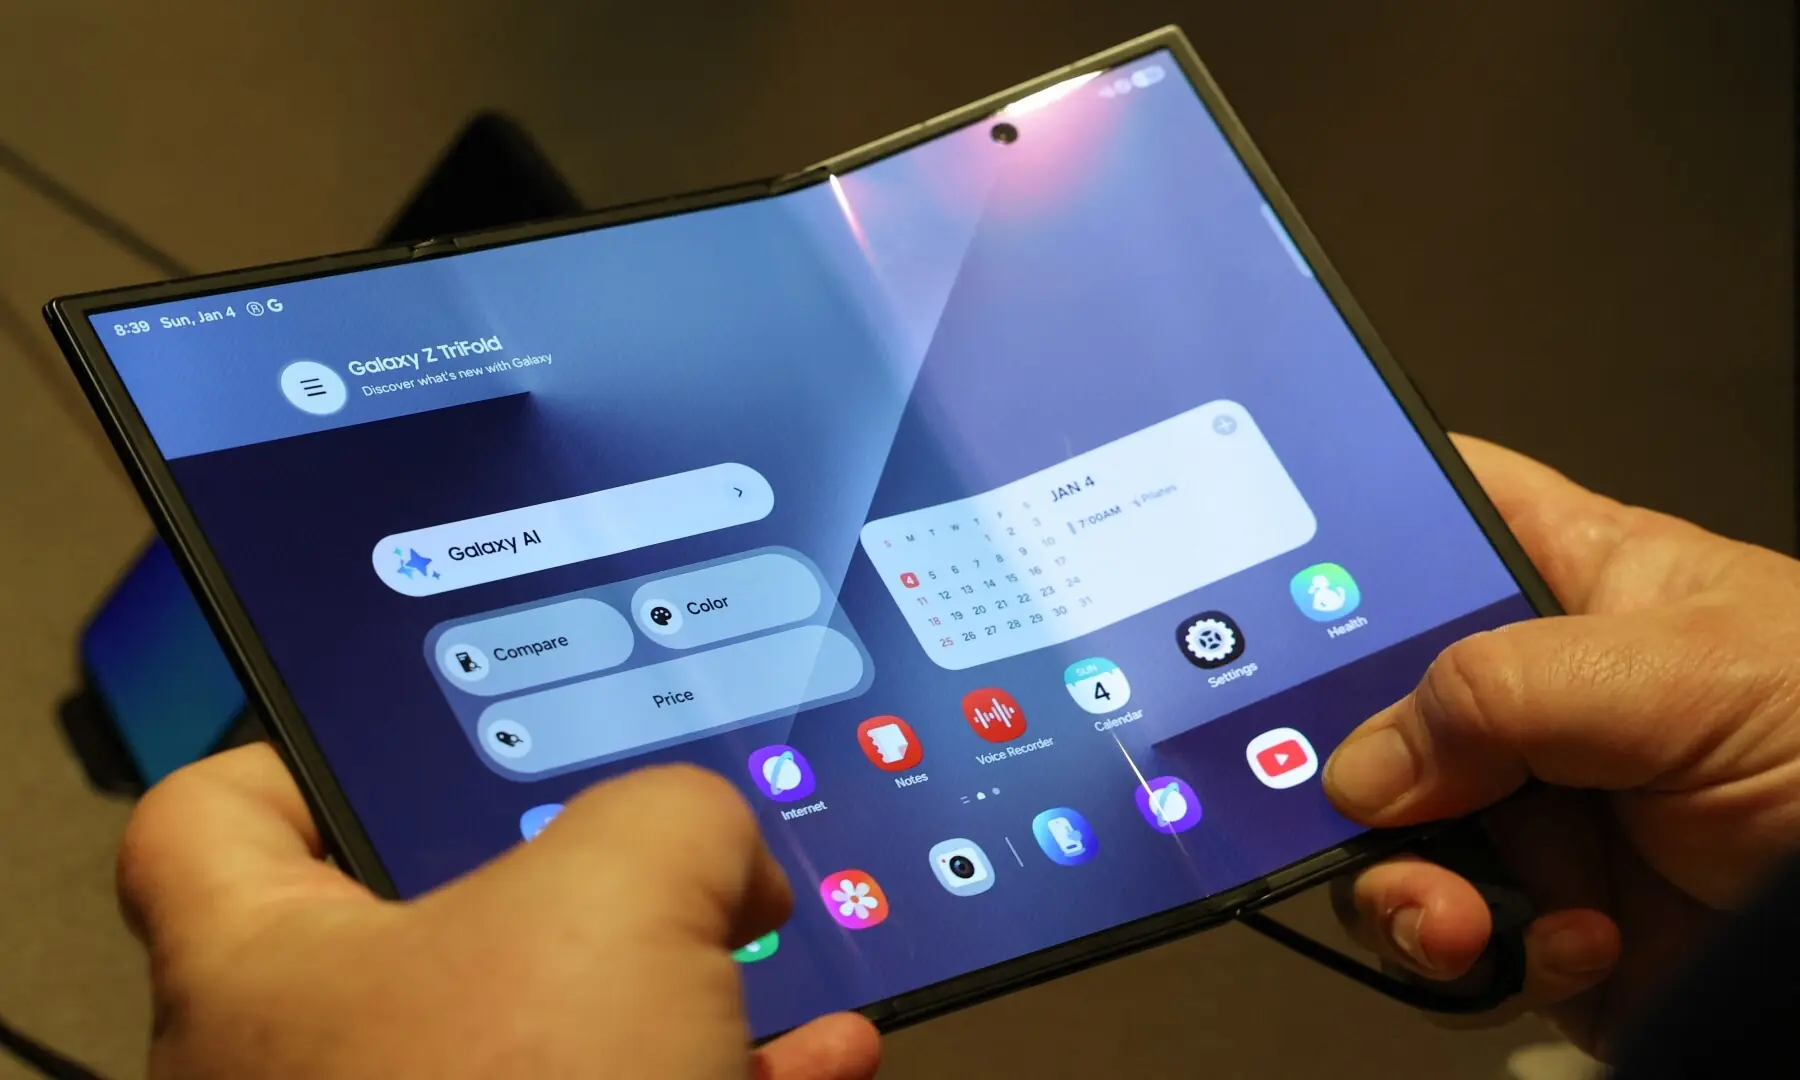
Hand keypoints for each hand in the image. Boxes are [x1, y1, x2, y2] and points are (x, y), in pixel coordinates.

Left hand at [118, 747, 880, 1079]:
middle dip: (572, 879)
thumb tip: (727, 854)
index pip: (216, 817)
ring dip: (673, 989)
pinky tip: (811, 1056)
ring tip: (759, 938)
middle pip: (433, 922)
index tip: (390, 732)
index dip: (301, 750)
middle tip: (639, 839)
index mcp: (266, 969)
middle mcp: (320, 1072)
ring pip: (557, 1038)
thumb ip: (676, 815)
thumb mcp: (621, 887)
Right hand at [1324, 435, 1799, 1056]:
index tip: (1258, 560)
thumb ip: (1508, 690)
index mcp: (1573, 588)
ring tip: (1458, 912)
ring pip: (1378, 838)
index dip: (1343, 526)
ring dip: (1397, 885)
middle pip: (1363, 702)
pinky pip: (1440, 944)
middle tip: (1342, 790)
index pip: (1430, 521)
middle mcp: (1531, 705)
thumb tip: (1363, 760)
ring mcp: (1528, 819)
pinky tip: (1563, 944)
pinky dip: (1471, 960)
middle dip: (1330, 756)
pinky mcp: (1536, 927)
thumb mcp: (1691, 674)